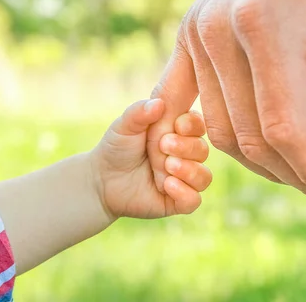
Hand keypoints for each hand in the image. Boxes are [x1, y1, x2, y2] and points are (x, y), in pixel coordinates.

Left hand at [91, 99, 211, 218]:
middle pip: (203, 150)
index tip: (178, 125)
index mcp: (178, 132)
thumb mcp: (124, 126)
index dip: (193, 125)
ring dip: (188, 170)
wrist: (101, 180)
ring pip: (204, 176)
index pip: (198, 125)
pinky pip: (194, 200)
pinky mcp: (177, 201)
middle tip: (163, 145)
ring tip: (167, 166)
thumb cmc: (117, 147)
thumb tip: (159, 103)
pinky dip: (185, 193)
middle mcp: (186, 155)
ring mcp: (183, 179)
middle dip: (186, 147)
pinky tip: (167, 186)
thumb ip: (140, 112)